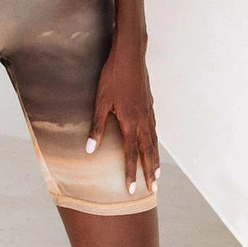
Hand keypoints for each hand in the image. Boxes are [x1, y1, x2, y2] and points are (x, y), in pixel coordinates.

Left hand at [85, 51, 159, 194]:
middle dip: (150, 172)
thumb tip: (90, 149)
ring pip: (154, 141)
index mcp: (130, 122)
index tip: (132, 190)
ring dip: (155, 159)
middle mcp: (142, 120)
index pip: (131, 154)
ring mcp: (148, 112)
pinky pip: (154, 129)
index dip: (131, 173)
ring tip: (157, 173)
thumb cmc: (113, 77)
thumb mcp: (101, 101)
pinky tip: (153, 143)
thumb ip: (97, 126)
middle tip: (154, 189)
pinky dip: (155, 142)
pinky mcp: (149, 104)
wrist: (130, 56)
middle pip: (148, 152)